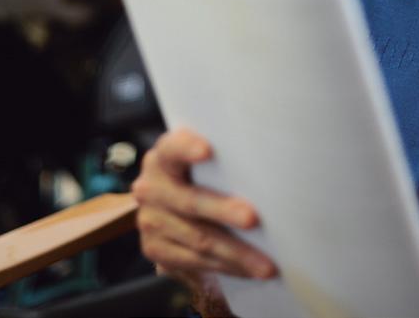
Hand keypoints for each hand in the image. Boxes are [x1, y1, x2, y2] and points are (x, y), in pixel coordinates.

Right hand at [132, 129, 276, 311]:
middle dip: (224, 211)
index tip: (207, 151)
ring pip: (197, 238)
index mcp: (164, 156)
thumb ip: (223, 162)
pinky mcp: (154, 248)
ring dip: (235, 253)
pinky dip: (226, 267)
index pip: (173, 148)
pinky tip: (248, 270)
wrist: (175, 209)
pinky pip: (194, 261)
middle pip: (190, 201)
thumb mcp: (206, 163)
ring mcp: (150, 220)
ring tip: (265, 264)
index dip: (187, 148)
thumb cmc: (204, 177)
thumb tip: (268, 173)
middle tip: (252, 219)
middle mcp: (151, 187)